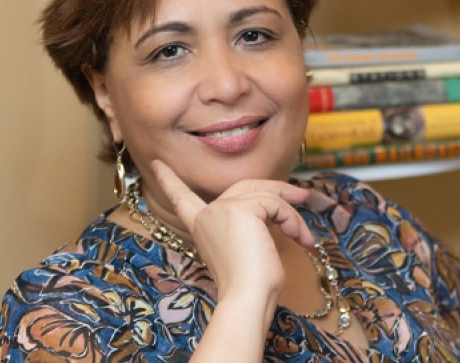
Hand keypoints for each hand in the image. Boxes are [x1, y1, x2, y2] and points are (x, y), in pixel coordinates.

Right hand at [150, 160, 313, 307]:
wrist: (248, 298)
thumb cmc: (251, 284)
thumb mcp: (247, 247)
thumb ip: (249, 223)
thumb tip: (279, 207)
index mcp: (201, 225)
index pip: (182, 198)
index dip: (169, 179)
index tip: (156, 162)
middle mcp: (207, 214)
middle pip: (246, 186)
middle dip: (276, 190)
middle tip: (302, 197)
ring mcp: (223, 208)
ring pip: (267, 195)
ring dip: (291, 214)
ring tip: (303, 237)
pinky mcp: (241, 209)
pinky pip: (276, 204)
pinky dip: (293, 220)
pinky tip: (299, 238)